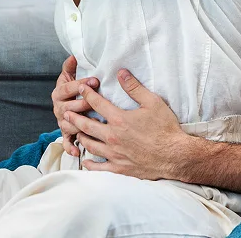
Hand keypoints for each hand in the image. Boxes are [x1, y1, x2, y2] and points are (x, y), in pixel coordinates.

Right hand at [51, 56, 98, 156]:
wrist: (68, 103)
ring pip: (69, 124)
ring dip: (79, 125)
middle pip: (68, 107)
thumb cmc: (73, 88)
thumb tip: (73, 56)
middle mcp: (58, 108)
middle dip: (82, 104)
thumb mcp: (70, 75)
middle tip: (96, 102)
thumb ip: (70, 67)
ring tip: (92, 124)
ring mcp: (62, 121)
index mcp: (58, 93)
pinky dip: (70, 147)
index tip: (95, 80)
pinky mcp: (67, 133)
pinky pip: (67, 142)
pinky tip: (77, 151)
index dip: (80, 84)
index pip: (67, 88)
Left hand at [65, 69, 195, 179]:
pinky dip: (90, 163)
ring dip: (81, 137)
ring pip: (90, 144)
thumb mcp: (153, 102)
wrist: (175, 156)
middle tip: (66, 112)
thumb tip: (121, 72)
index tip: (82, 88)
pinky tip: (86, 160)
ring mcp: (114, 154)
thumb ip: (134, 88)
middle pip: (86, 125)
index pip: (97, 104)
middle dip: (75, 117)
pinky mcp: (119, 168)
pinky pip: (98, 167)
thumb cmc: (166, 128)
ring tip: (76, 132)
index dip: (87, 94)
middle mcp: (112, 137)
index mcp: (119, 119)